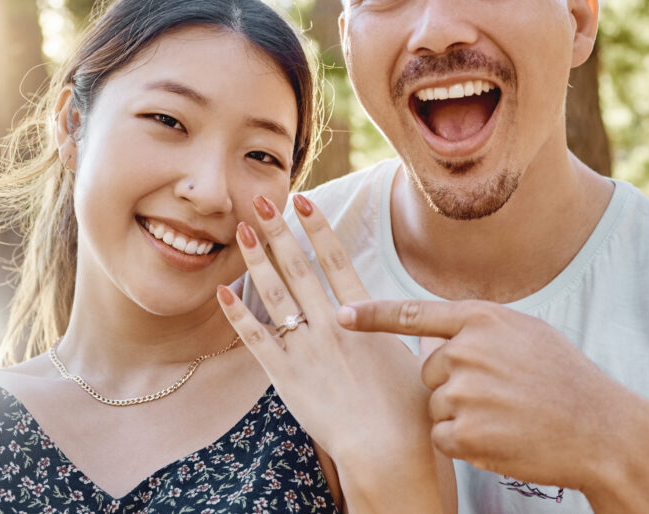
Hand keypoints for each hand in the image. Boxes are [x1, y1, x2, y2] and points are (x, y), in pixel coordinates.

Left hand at [217, 194, 450, 511]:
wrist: (388, 450)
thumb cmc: (411, 411)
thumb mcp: (419, 360)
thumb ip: (412, 333)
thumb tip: (426, 320)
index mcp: (365, 317)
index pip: (336, 259)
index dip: (318, 227)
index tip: (303, 201)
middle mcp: (331, 325)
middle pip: (299, 267)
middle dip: (278, 230)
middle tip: (260, 199)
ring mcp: (306, 349)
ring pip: (274, 294)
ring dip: (257, 259)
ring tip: (241, 230)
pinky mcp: (286, 378)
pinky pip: (255, 339)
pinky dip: (237, 314)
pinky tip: (222, 291)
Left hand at [337, 298, 647, 492]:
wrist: (601, 430)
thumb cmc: (567, 380)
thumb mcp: (527, 333)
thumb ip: (479, 328)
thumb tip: (441, 334)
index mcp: (482, 319)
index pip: (414, 313)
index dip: (374, 316)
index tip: (342, 316)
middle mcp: (467, 350)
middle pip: (428, 371)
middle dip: (453, 385)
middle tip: (501, 395)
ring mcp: (465, 392)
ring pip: (434, 406)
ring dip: (460, 416)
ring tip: (507, 416)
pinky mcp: (465, 432)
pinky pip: (441, 436)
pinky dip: (463, 442)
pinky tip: (500, 438)